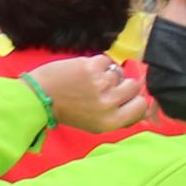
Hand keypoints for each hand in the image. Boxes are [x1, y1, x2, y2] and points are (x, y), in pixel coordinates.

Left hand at [30, 54, 149, 131]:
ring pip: (119, 73)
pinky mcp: (92, 67)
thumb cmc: (68, 111)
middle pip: (134, 87)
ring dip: (107, 74)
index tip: (125, 97)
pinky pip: (106, 61)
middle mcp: (108, 104)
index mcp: (111, 122)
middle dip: (121, 85)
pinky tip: (83, 72)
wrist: (39, 97)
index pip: (142, 106)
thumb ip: (121, 116)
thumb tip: (147, 107)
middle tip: (103, 88)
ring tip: (89, 81)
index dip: (135, 99)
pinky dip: (96, 64)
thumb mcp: (96, 123)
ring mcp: (101, 84)